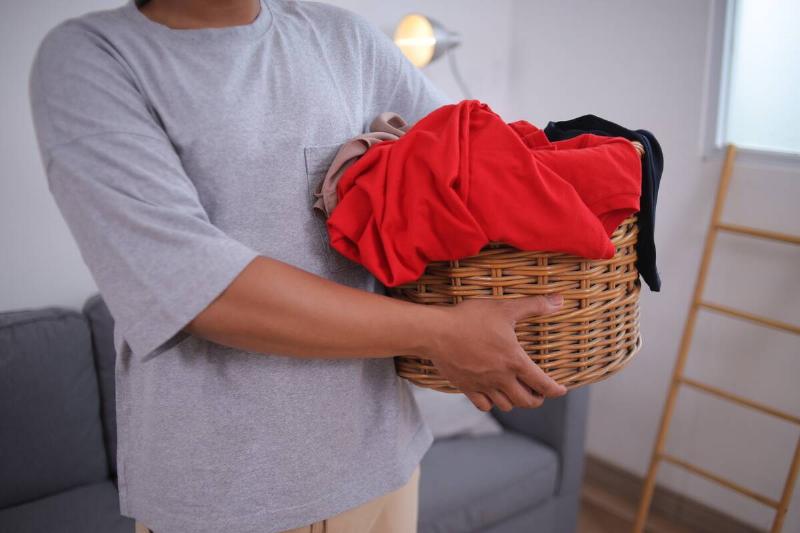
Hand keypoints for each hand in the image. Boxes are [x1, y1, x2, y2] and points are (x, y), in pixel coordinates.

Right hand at [426, 295, 566, 411]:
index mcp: (514, 361)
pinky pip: (484, 405)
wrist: (436, 332)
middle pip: (526, 401)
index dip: (555, 390)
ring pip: (506, 405)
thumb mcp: (505, 308)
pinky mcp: (466, 388)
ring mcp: (483, 385)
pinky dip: (492, 403)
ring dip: (516, 402)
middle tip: (538, 393)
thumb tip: (559, 300)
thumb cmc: (471, 318)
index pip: (542, 384)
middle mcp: (501, 378)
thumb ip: (534, 306)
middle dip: (537, 399)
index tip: (561, 390)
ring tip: (517, 393)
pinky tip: (493, 395)